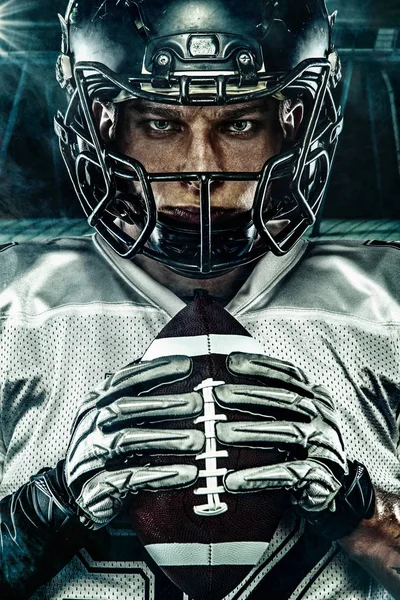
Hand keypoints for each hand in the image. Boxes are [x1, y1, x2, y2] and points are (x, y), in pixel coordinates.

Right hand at [64, 355, 203, 528]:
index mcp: (96, 403)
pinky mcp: (93, 487)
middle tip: (198, 403)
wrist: (79, 497)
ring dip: (166, 438)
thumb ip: (144, 401)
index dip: (155, 370)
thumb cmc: (111, 451)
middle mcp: (89, 425)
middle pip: (125, 406)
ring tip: (198, 440)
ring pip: (126, 440)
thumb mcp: (122, 422)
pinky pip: (127, 478)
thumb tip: (185, 372)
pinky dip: (158, 475)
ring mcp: (87, 455)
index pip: (124, 379)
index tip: (186, 365)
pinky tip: (185, 473)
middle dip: (164, 403)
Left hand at [214, 352, 347, 516]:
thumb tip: (226, 374)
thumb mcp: (291, 415)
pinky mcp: (321, 475)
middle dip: (249, 395)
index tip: (230, 361)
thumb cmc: (300, 444)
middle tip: (217, 394)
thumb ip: (270, 396)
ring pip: (288, 432)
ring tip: (219, 433)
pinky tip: (233, 480)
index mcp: (316, 396)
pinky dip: (259, 476)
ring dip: (251, 431)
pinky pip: (288, 473)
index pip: (289, 374)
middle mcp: (323, 416)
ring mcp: (325, 444)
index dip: (261, 365)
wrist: (331, 486)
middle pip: (286, 399)